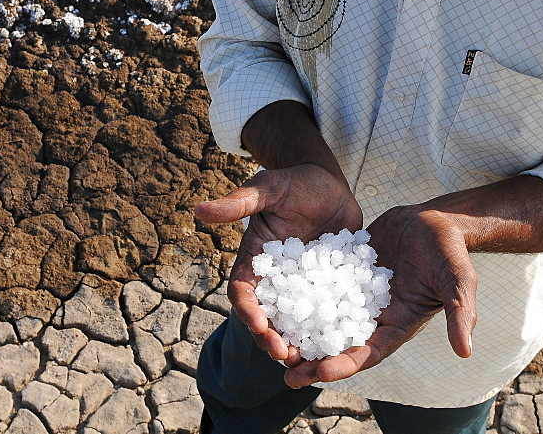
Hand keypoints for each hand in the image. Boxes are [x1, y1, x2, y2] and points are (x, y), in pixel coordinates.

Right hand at [194, 164, 361, 362]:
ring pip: (295, 321)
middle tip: (286, 356)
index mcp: (255, 260)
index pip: (242, 292)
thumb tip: (199, 210)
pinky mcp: (327, 284)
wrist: (328, 182)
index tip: (258, 325)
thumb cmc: (292, 182)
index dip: (247, 311)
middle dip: (272, 339)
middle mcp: (276, 278)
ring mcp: (302, 284)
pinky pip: (327, 310)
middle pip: (267, 316)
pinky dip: (330, 328)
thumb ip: (238, 202)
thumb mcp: (267, 188)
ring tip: (312, 361)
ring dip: (299, 342)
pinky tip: (343, 342)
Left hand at [282, 205, 477, 387]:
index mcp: (397, 325)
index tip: (319, 373)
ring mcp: (357, 294)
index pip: (368, 353)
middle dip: (316, 361)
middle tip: (287, 375)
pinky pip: (321, 285)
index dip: (344, 365)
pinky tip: (275, 298)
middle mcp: (373, 315)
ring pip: (325, 318)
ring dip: (303, 333)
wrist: (434, 219)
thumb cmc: (450, 252)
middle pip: (340, 344)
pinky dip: (301, 295)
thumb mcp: (459, 281)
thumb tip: (465, 349)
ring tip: (274, 343)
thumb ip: (459, 312)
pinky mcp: (345, 272)